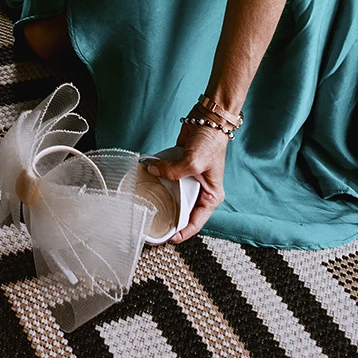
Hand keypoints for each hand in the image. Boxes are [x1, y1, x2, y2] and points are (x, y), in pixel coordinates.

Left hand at [146, 126, 227, 241]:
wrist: (209, 118)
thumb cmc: (211, 142)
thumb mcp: (193, 161)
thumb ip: (173, 170)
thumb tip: (152, 171)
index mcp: (211, 196)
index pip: (196, 221)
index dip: (183, 231)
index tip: (170, 238)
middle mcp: (200, 190)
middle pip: (183, 208)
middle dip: (170, 214)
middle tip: (153, 222)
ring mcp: (190, 178)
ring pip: (173, 192)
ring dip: (161, 194)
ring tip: (147, 202)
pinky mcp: (180, 165)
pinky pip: (168, 175)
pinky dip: (159, 176)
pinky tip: (147, 179)